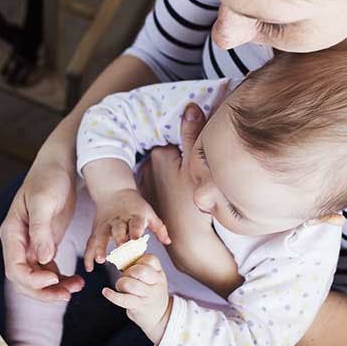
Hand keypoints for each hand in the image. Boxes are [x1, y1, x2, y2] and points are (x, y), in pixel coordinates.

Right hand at [0, 158, 84, 302]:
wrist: (58, 165)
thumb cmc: (49, 178)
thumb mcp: (44, 201)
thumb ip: (41, 230)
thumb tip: (42, 258)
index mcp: (12, 233)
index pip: (15, 269)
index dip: (33, 280)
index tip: (55, 279)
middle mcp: (18, 242)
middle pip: (23, 280)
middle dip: (44, 291)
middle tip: (68, 293)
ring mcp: (30, 245)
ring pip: (37, 278)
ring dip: (54, 288)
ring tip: (77, 287)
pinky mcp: (44, 244)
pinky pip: (47, 270)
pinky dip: (60, 279)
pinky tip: (76, 280)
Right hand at [84, 188, 169, 272]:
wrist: (114, 192)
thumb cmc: (135, 207)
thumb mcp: (149, 213)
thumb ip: (159, 228)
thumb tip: (168, 242)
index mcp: (134, 217)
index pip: (135, 224)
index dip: (135, 231)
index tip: (136, 240)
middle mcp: (119, 221)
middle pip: (117, 230)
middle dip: (118, 240)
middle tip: (120, 251)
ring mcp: (106, 225)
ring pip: (101, 236)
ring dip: (99, 247)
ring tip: (100, 259)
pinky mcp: (96, 230)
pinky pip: (91, 243)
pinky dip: (89, 255)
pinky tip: (89, 268)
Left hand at [101, 255, 171, 343]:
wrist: (160, 316)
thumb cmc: (151, 293)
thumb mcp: (153, 278)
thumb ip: (142, 267)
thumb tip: (122, 257)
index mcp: (159, 273)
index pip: (150, 259)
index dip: (138, 260)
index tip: (134, 266)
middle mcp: (157, 283)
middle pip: (140, 271)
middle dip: (128, 272)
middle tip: (126, 277)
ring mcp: (148, 296)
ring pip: (130, 284)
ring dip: (121, 283)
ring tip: (121, 287)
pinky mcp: (139, 306)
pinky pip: (123, 299)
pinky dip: (112, 295)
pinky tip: (106, 292)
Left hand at [140, 104, 242, 297]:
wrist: (187, 239)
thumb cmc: (195, 204)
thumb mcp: (198, 166)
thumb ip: (193, 134)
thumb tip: (190, 106)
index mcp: (160, 154)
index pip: (175, 139)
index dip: (189, 145)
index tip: (199, 155)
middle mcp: (148, 167)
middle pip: (168, 153)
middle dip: (179, 158)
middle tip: (195, 174)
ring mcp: (147, 183)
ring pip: (165, 170)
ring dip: (174, 173)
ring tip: (187, 188)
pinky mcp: (148, 199)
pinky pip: (160, 185)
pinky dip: (167, 188)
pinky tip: (178, 197)